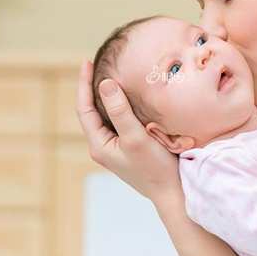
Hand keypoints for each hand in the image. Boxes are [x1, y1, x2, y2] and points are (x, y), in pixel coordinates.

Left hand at [76, 60, 180, 202]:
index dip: (83, 84)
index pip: (84, 108)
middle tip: (97, 64)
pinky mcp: (131, 149)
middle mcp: (104, 147)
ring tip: (111, 75)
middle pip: (92, 111)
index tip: (86, 62)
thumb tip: (104, 83)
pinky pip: (120, 122)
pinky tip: (130, 97)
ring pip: (106, 116)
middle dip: (92, 88)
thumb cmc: (155, 168)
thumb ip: (119, 111)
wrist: (173, 193)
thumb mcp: (135, 137)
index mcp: (99, 144)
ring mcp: (117, 149)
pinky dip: (121, 106)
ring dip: (107, 96)